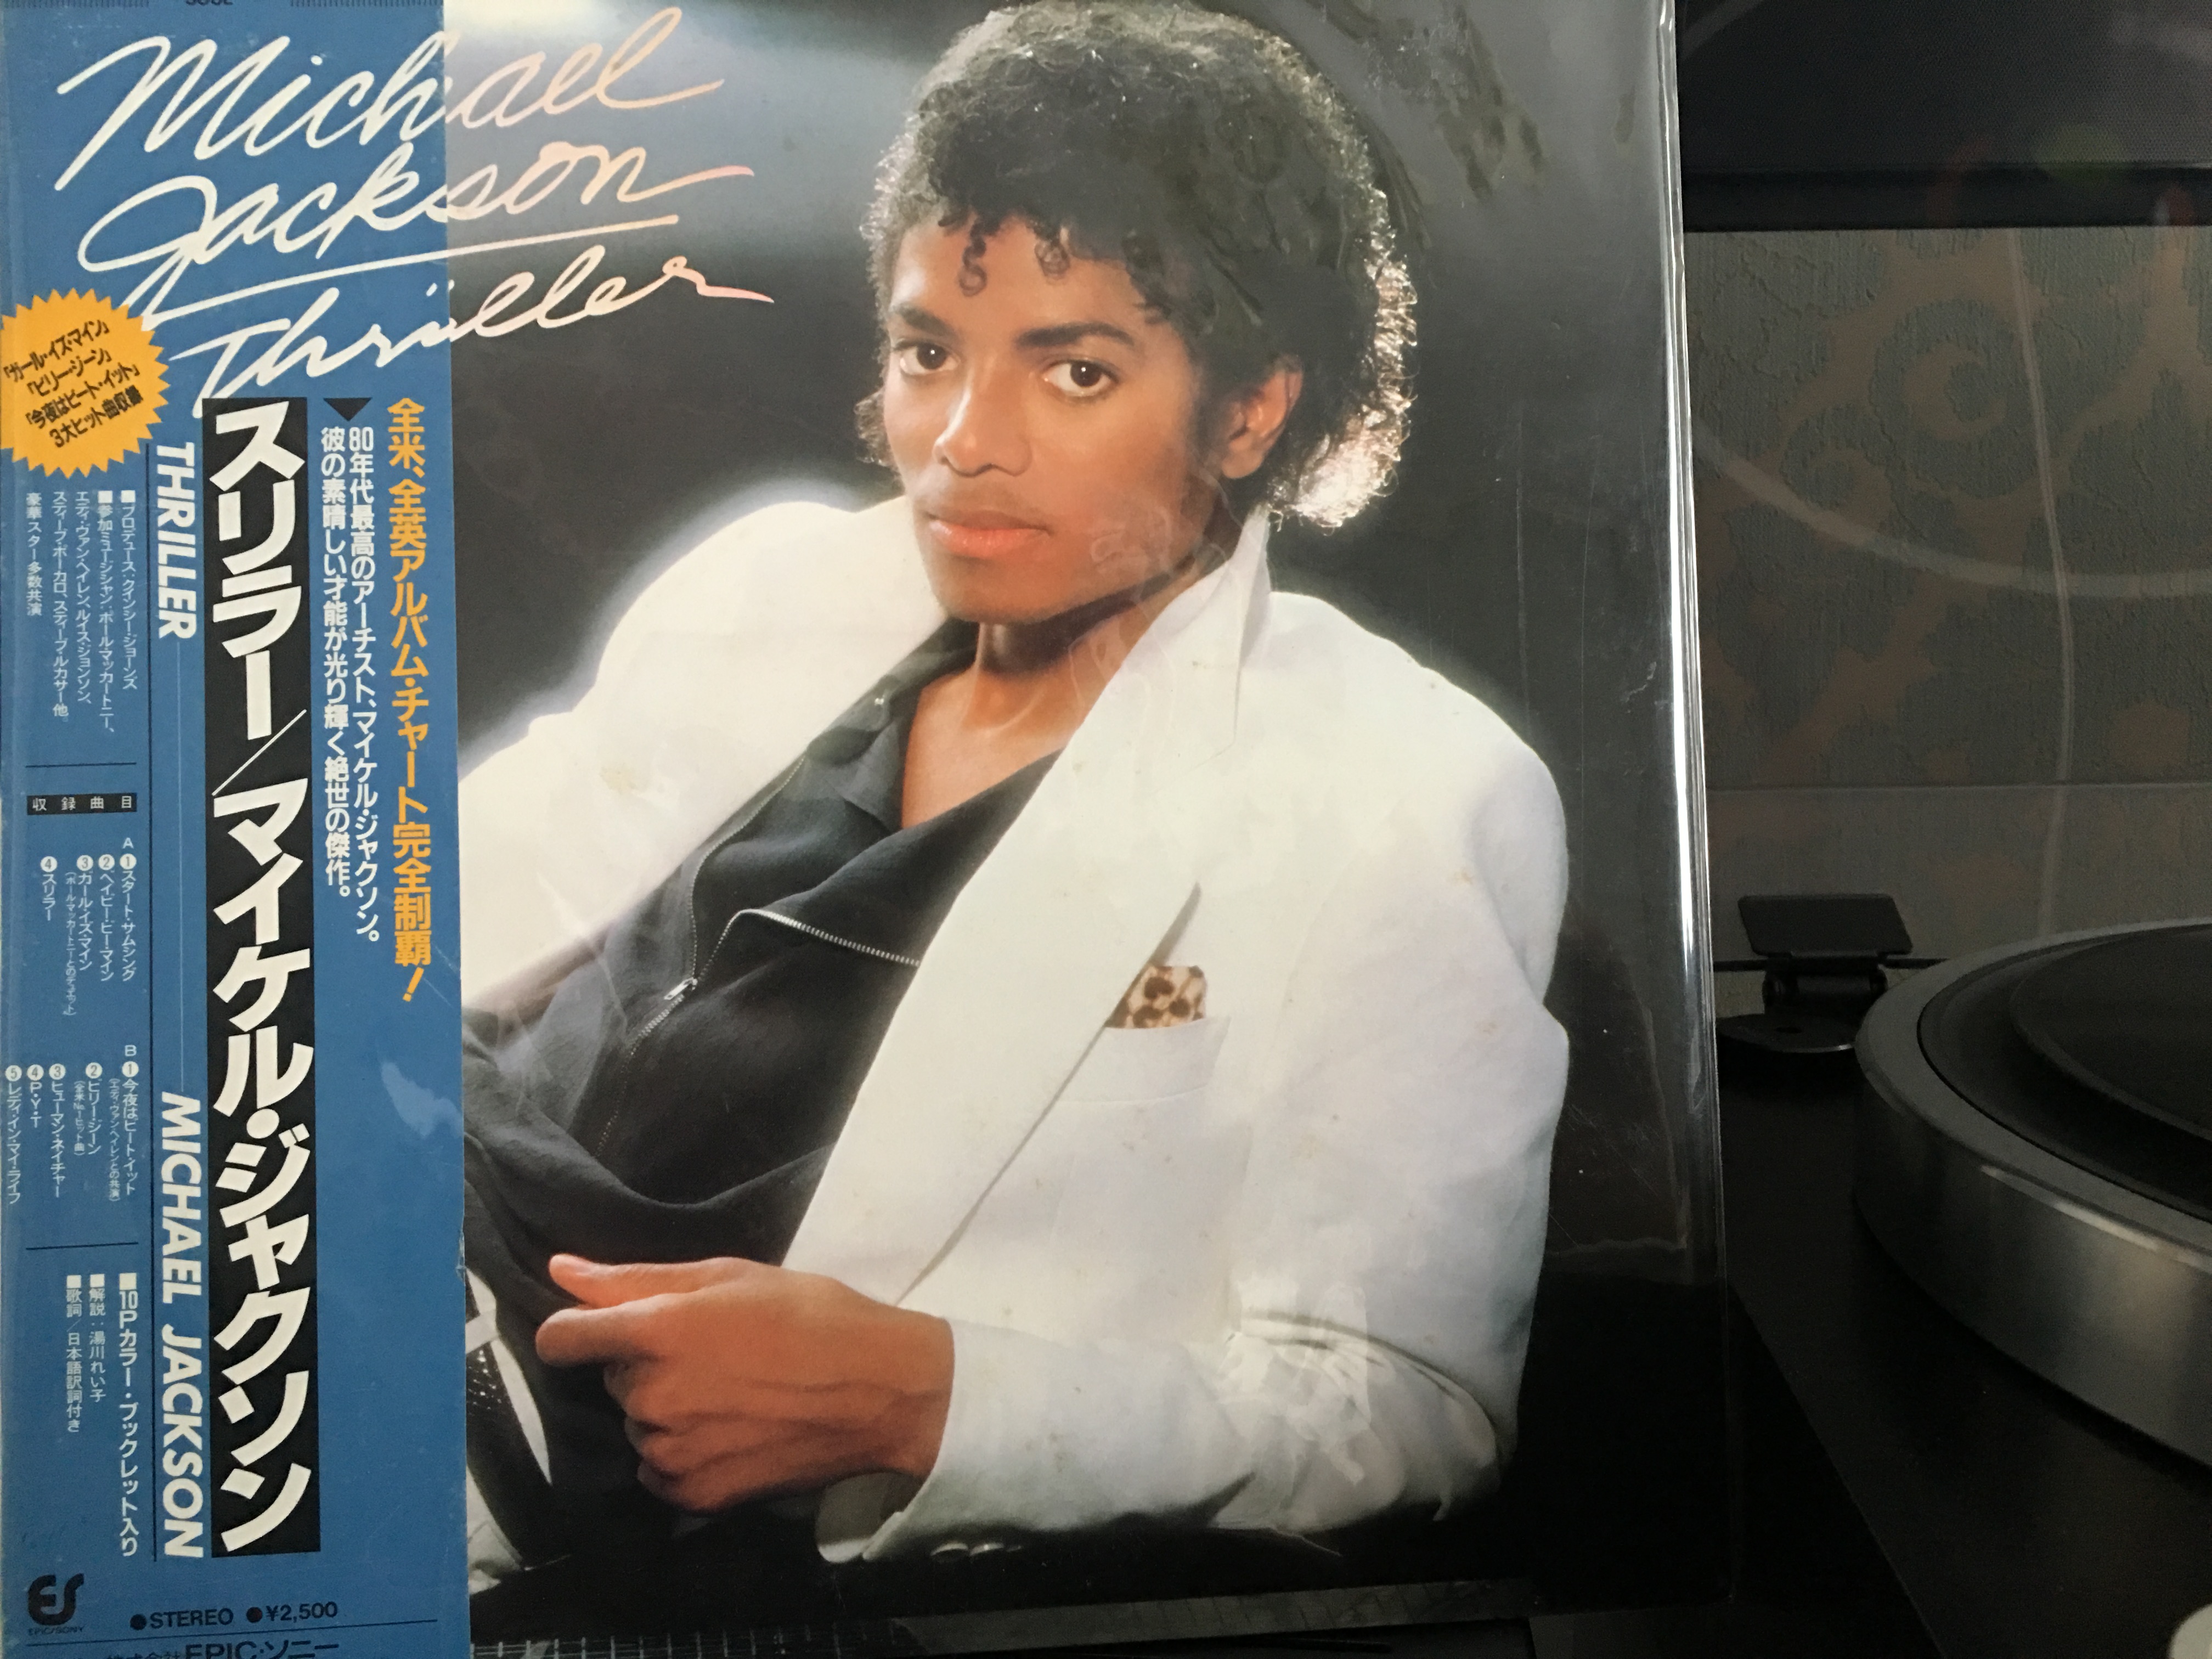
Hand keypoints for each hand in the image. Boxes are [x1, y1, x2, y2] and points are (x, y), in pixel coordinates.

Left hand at [535, 1254, 952, 1511]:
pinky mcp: (693, 1495)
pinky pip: (659, 1471)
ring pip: (640, 1424)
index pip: (563, 1339)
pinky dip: (684, 1453)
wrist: (881, 1391)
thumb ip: (635, 1279)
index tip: (603, 1330)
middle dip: (650, 1364)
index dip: (576, 1331)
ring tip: (734, 1393)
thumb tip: (559, 1270)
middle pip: (616, 1379)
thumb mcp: (729, 1277)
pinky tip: (733, 1431)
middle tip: (717, 1352)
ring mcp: (671, 1451)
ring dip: (669, 1410)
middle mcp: (651, 1396)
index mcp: (657, 1332)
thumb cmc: (811, 1316)